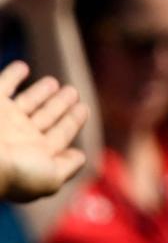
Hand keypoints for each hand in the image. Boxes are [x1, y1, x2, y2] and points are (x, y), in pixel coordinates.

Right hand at [0, 61, 87, 201]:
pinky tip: (23, 66)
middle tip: (73, 91)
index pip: (60, 134)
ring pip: (26, 102)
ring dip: (40, 92)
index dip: (72, 121)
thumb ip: (68, 166)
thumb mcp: (51, 176)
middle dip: (59, 105)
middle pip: (45, 116)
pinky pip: (2, 86)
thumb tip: (80, 155)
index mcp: (37, 153)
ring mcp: (5, 121)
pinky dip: (12, 75)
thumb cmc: (15, 170)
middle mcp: (21, 137)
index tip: (83, 108)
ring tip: (54, 82)